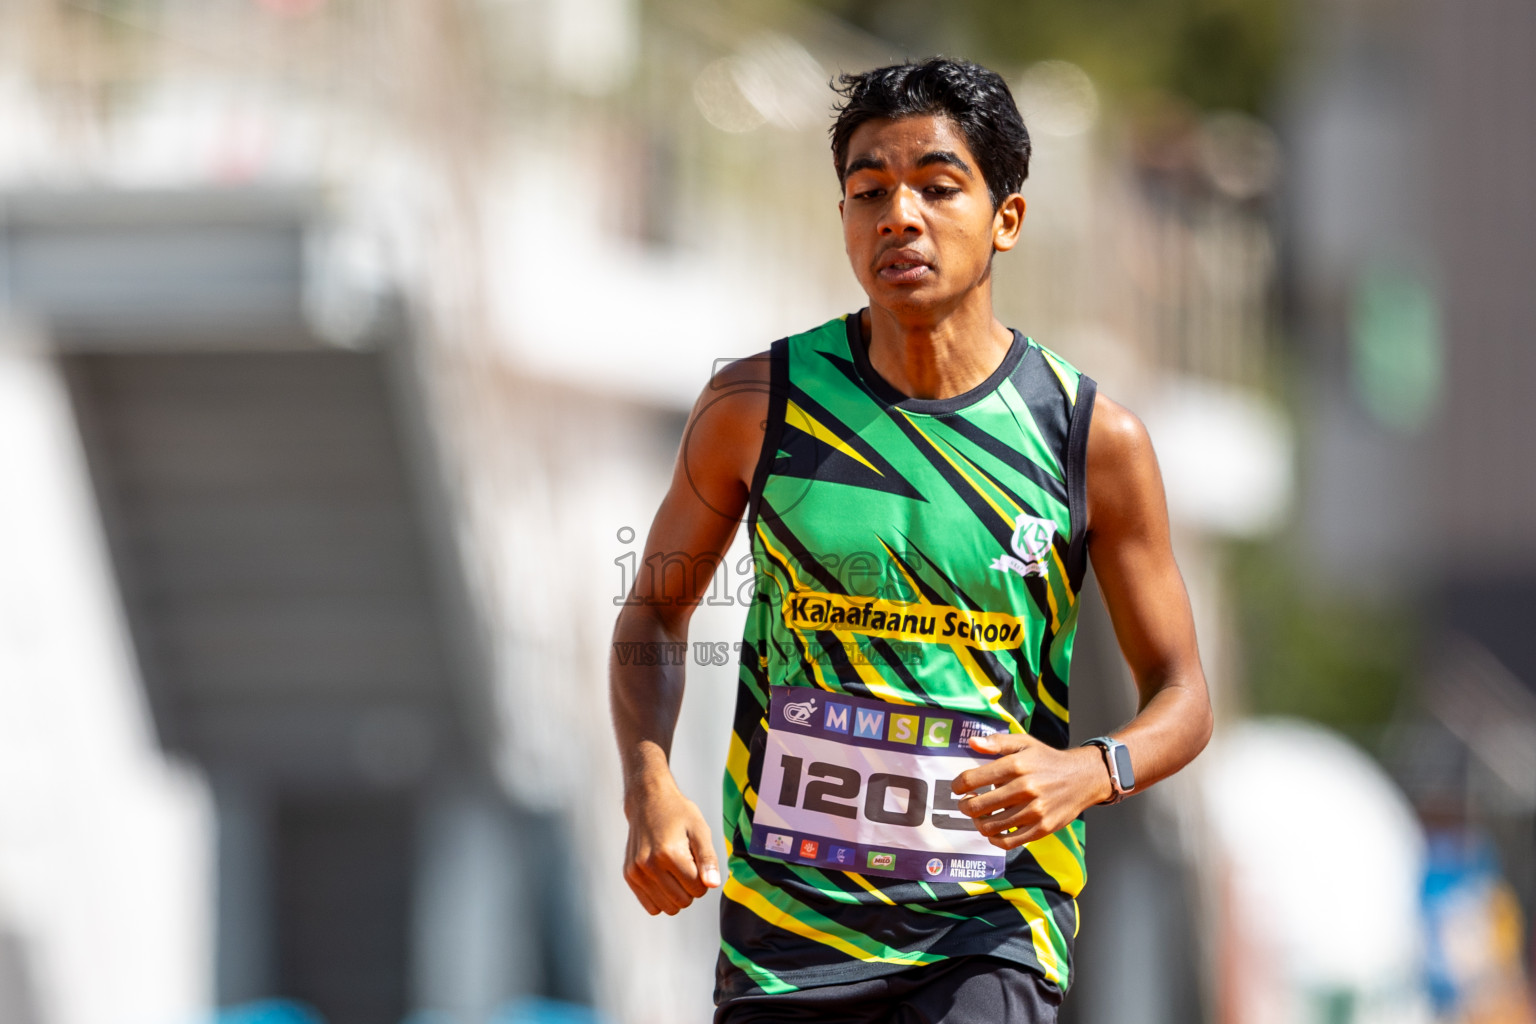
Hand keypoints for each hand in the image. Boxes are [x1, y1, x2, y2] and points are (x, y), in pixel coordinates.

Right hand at [622, 778, 721, 914]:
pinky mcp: (629, 876)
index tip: (697, 860)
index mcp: (669, 853)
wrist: (647, 800)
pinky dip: (661, 898)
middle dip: (690, 888)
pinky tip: (663, 878)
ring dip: (676, 894)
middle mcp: (649, 865)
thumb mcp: (700, 830)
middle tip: (686, 865)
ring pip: (667, 908)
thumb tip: (713, 885)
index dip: (703, 878)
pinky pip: (651, 906)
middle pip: (683, 901)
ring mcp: (636, 872)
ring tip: (674, 870)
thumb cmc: (678, 814)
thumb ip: (708, 859)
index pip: (698, 889)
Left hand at [950, 734, 1112, 849]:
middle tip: (966, 804)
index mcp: (1016, 765)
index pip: (972, 779)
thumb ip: (996, 742)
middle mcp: (1024, 788)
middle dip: (965, 806)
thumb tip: (971, 742)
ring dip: (977, 823)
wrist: (1083, 778)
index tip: (957, 788)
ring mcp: (1034, 810)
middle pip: (977, 806)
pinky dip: (994, 839)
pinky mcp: (1042, 828)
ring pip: (990, 826)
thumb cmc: (1047, 760)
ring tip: (979, 817)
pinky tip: (993, 831)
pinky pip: (1009, 842)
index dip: (957, 785)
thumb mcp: (1024, 744)